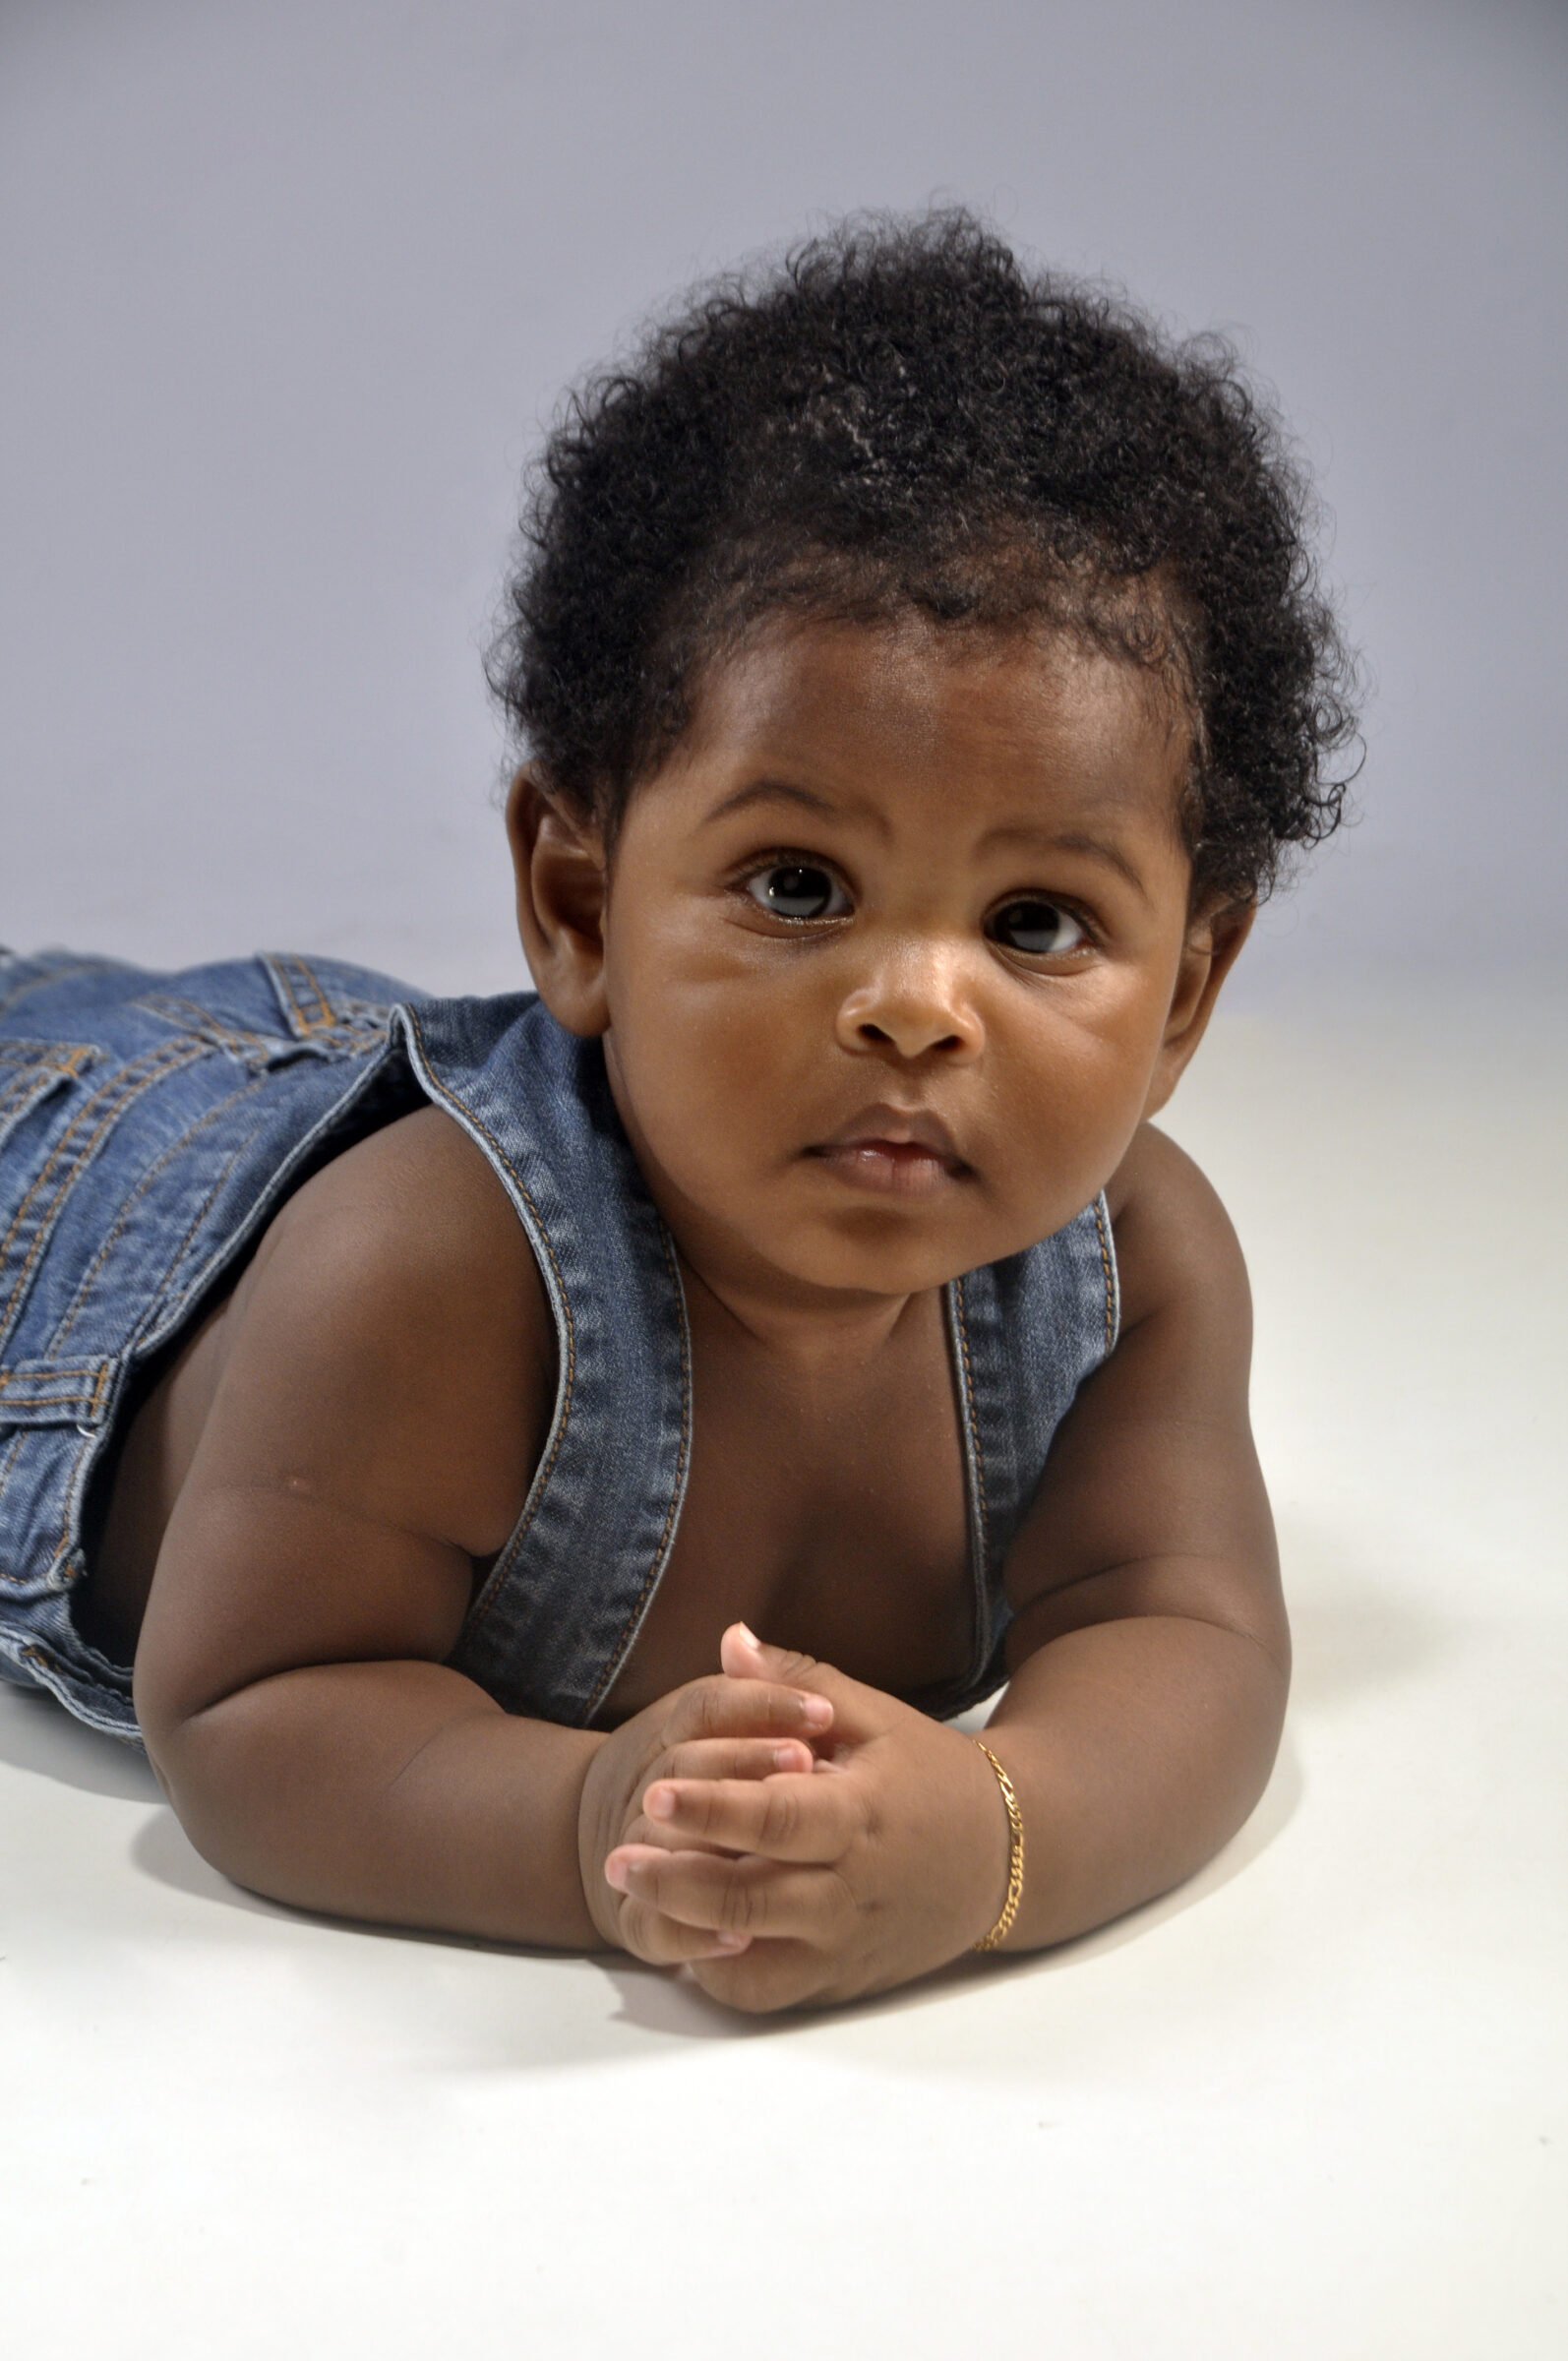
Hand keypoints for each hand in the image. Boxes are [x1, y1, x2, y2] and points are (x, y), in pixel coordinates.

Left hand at [602, 1627, 1013, 2011]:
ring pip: (755, 1955)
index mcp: (860, 1812)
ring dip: (690, 1931)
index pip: (777, 1816)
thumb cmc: (929, 1774)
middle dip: (676, 1880)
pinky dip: (724, 1972)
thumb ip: (798, 1680)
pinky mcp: (841, 1976)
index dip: (714, 1807)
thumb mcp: (876, 1715)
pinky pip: (771, 1990)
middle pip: (752, 1895)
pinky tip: (687, 1936)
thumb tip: (729, 1640)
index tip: (655, 1791)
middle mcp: (852, 1886)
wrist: (1004, 1855)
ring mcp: (846, 1940)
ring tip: (636, 1896)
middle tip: (617, 1855)